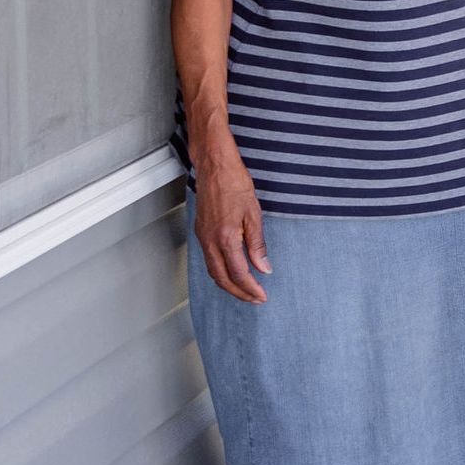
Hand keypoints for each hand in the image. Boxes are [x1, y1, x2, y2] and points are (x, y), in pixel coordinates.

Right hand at [195, 153, 269, 304]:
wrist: (214, 166)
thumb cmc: (234, 183)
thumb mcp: (253, 214)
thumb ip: (257, 245)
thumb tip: (263, 267)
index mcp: (225, 238)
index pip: (239, 274)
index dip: (251, 288)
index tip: (262, 296)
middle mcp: (210, 241)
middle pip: (222, 279)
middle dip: (238, 293)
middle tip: (254, 299)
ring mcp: (203, 237)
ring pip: (213, 271)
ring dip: (228, 284)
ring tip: (245, 290)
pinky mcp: (201, 232)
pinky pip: (209, 260)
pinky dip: (220, 271)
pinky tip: (231, 271)